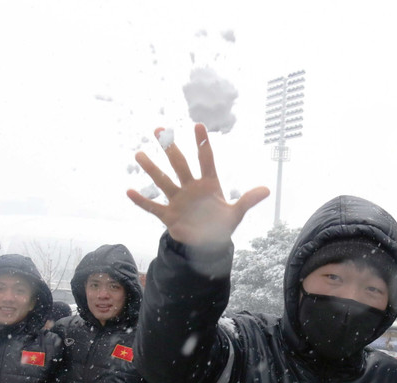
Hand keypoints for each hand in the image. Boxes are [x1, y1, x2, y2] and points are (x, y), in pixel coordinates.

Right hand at [126, 124, 269, 245]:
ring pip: (163, 181)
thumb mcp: (236, 213)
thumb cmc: (221, 224)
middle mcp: (191, 187)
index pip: (206, 159)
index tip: (198, 125)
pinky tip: (129, 191)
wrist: (208, 243)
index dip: (202, 143)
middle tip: (158, 130)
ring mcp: (178, 200)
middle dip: (170, 147)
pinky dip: (141, 201)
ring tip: (140, 154)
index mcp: (208, 184)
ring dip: (152, 169)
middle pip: (180, 164)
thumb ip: (248, 200)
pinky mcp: (169, 215)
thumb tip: (267, 190)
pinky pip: (153, 207)